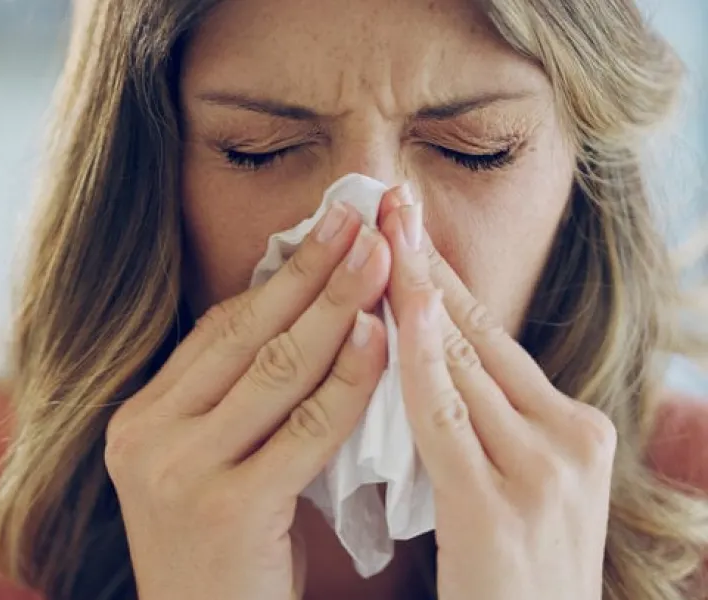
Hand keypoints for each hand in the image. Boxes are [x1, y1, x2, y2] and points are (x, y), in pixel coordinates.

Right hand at [105, 203, 389, 599]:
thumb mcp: (210, 471)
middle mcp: (146, 437)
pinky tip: (384, 340)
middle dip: (310, 271)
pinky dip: (348, 381)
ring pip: (275, 371)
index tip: (325, 231)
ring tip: (383, 259)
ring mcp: (178, 472)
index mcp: (138, 420)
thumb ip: (237, 406)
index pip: (216, 332)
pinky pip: (304, 430)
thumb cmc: (226, 561)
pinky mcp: (226, 508)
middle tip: (361, 217)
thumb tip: (301, 317)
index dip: (276, 278)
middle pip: (245, 335)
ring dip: (337, 307)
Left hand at [378, 185, 613, 599]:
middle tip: (386, 198)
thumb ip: (478, 426)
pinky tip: (386, 313)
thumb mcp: (509, 488)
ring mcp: (542, 471)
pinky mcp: (500, 507)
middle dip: (425, 263)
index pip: (493, 337)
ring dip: (413, 290)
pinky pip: (443, 418)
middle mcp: (570, 438)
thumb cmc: (510, 583)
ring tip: (379, 229)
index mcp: (573, 430)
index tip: (405, 223)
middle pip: (479, 333)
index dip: (444, 277)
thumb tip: (420, 359)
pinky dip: (414, 360)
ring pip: (462, 362)